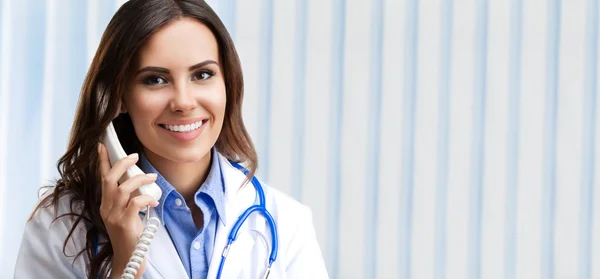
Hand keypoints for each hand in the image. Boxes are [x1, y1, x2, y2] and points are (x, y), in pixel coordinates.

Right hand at [98, 143, 158, 278]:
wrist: (128, 257)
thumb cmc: (130, 234)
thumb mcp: (127, 213)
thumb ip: (129, 198)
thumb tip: (140, 180)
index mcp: (105, 204)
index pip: (102, 178)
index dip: (102, 161)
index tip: (103, 145)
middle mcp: (106, 208)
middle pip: (109, 179)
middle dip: (122, 164)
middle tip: (135, 156)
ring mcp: (113, 216)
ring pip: (122, 189)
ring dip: (139, 180)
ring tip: (152, 178)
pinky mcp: (124, 223)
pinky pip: (134, 204)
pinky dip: (145, 199)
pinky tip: (153, 202)